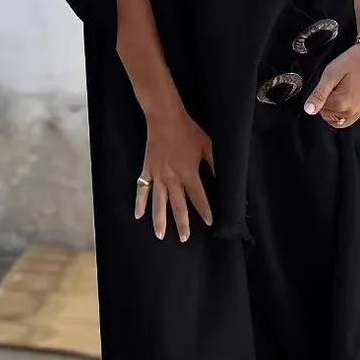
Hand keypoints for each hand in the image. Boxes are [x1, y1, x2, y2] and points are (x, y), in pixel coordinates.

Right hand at [135, 105, 213, 241]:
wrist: (165, 119)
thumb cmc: (188, 131)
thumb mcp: (207, 146)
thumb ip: (213, 163)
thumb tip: (222, 176)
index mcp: (188, 173)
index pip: (198, 197)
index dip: (204, 210)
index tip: (210, 222)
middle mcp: (172, 178)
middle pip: (178, 206)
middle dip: (182, 223)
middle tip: (185, 239)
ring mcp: (158, 176)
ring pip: (158, 203)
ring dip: (159, 220)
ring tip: (160, 235)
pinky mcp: (147, 171)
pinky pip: (142, 190)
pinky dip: (139, 203)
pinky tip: (138, 216)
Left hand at [304, 44, 359, 128]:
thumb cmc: (352, 61)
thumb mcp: (331, 74)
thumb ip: (319, 94)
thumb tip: (308, 110)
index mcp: (341, 104)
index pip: (318, 109)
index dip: (319, 95)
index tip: (327, 84)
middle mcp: (350, 112)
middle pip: (326, 114)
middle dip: (325, 102)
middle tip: (334, 85)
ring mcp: (358, 112)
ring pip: (335, 118)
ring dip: (333, 108)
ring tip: (338, 90)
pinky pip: (347, 119)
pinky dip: (341, 112)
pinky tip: (343, 98)